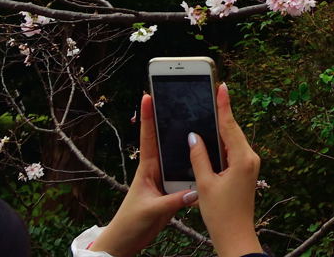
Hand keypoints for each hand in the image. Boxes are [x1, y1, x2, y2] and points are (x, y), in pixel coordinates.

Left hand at [90, 94, 194, 256]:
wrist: (127, 240)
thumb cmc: (131, 222)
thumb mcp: (151, 210)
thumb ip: (173, 201)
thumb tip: (195, 191)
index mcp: (147, 167)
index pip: (147, 136)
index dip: (147, 115)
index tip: (148, 94)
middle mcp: (155, 169)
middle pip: (165, 139)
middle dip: (171, 119)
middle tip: (180, 98)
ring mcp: (163, 179)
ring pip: (177, 156)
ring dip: (185, 142)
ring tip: (199, 121)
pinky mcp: (170, 191)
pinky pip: (184, 176)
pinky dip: (193, 168)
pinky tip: (206, 160)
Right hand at [188, 83, 261, 256]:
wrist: (236, 238)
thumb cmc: (221, 215)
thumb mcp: (204, 184)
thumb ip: (199, 156)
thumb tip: (194, 136)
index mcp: (242, 159)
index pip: (230, 125)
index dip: (224, 105)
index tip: (222, 86)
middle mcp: (250, 159)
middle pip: (232, 129)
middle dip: (220, 112)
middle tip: (209, 92)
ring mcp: (249, 165)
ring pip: (232, 139)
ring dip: (220, 127)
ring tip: (208, 108)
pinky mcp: (245, 171)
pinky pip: (233, 149)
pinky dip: (222, 141)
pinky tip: (211, 136)